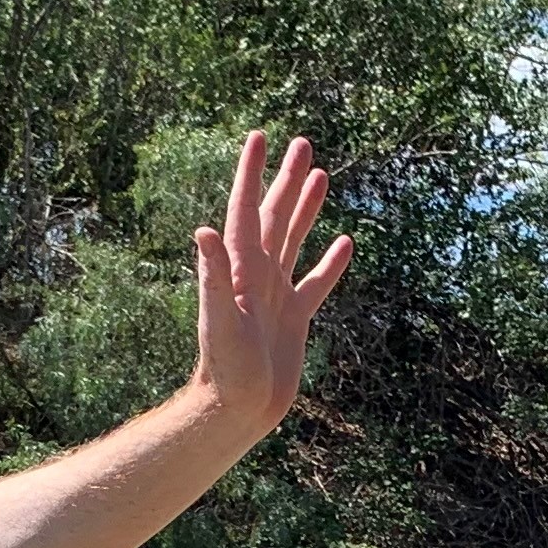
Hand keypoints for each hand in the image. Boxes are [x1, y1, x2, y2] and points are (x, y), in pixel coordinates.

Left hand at [189, 130, 351, 437]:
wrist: (237, 409)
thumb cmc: (224, 370)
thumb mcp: (219, 321)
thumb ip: (213, 276)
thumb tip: (204, 230)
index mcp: (240, 269)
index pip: (245, 209)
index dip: (251, 173)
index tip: (260, 137)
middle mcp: (257, 275)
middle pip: (274, 215)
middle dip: (287, 179)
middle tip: (303, 144)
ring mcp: (276, 295)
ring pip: (294, 240)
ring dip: (306, 208)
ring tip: (321, 176)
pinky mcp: (293, 318)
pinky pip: (314, 283)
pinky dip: (329, 263)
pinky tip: (344, 244)